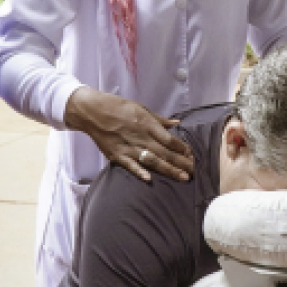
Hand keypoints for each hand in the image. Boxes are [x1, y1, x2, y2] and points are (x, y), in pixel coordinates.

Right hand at [64, 88, 193, 182]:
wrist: (92, 111)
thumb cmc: (117, 107)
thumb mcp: (140, 108)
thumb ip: (159, 119)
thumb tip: (177, 123)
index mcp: (147, 124)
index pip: (170, 139)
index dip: (182, 148)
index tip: (192, 155)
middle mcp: (141, 136)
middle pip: (165, 152)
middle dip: (181, 162)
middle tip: (194, 172)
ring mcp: (128, 146)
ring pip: (152, 160)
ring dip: (168, 170)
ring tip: (183, 177)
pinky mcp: (116, 154)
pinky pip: (130, 165)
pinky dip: (139, 171)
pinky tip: (149, 179)